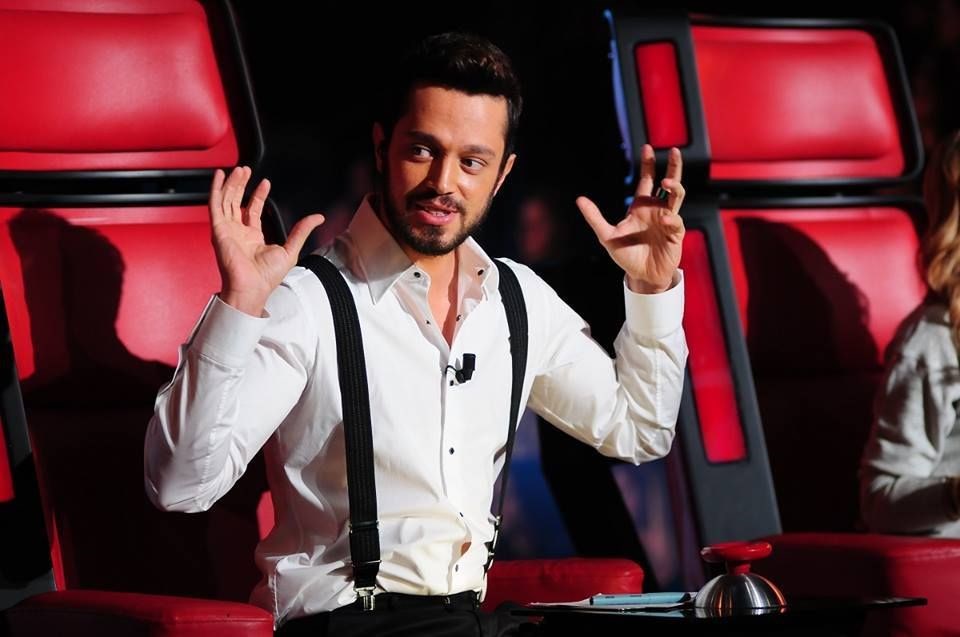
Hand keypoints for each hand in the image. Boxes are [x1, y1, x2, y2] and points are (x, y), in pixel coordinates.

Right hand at [209, 166, 324, 315]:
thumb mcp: (291, 249)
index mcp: (252, 237)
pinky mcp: (219, 229)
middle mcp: (238, 232)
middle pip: (237, 202)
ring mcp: (227, 230)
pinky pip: (215, 205)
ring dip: (232, 184)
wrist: (252, 287)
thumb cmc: (266, 277)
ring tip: (239, 169)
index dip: (258, 195)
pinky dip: (216, 190)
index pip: (253, 210)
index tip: (265, 183)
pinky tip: (220, 176)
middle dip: (242, 185)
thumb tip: (317, 218)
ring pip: (227, 200)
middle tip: (247, 170)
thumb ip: (302, 231)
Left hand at [576, 144, 684, 293]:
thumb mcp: (607, 235)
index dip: (647, 164)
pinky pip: (676, 222)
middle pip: (669, 183)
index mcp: (641, 206)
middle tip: (673, 151)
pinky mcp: (675, 234)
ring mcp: (668, 220)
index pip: (646, 180)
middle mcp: (656, 210)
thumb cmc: (626, 255)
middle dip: (672, 166)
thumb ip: (595, 217)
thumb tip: (579, 199)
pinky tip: (666, 220)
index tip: (646, 147)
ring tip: (668, 182)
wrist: (642, 276)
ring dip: (675, 187)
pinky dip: (672, 219)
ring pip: (677, 197)